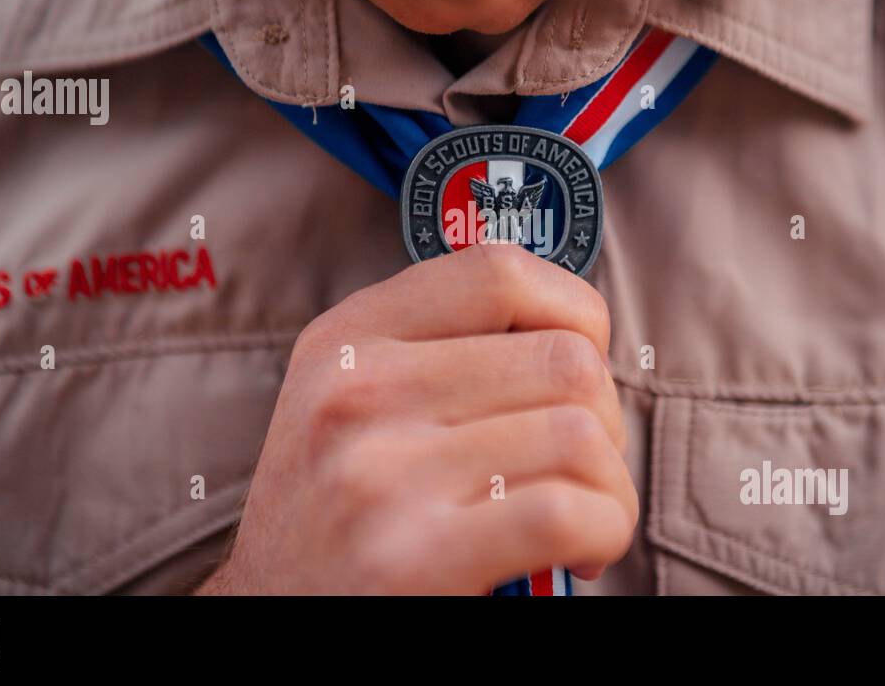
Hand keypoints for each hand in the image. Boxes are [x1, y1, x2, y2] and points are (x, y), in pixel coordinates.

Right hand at [197, 243, 635, 593]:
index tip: (580, 366)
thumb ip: (438, 352)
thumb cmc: (338, 515)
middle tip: (583, 467)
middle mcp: (356, 392)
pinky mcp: (411, 557)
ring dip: (612, 485)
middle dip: (606, 417)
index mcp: (347, 340)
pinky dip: (605, 530)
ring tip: (585, 514)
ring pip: (580, 436)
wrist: (272, 614)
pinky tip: (582, 550)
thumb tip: (578, 336)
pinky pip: (566, 512)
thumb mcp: (348, 404)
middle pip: (564, 361)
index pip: (501, 271)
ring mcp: (380, 474)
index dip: (575, 313)